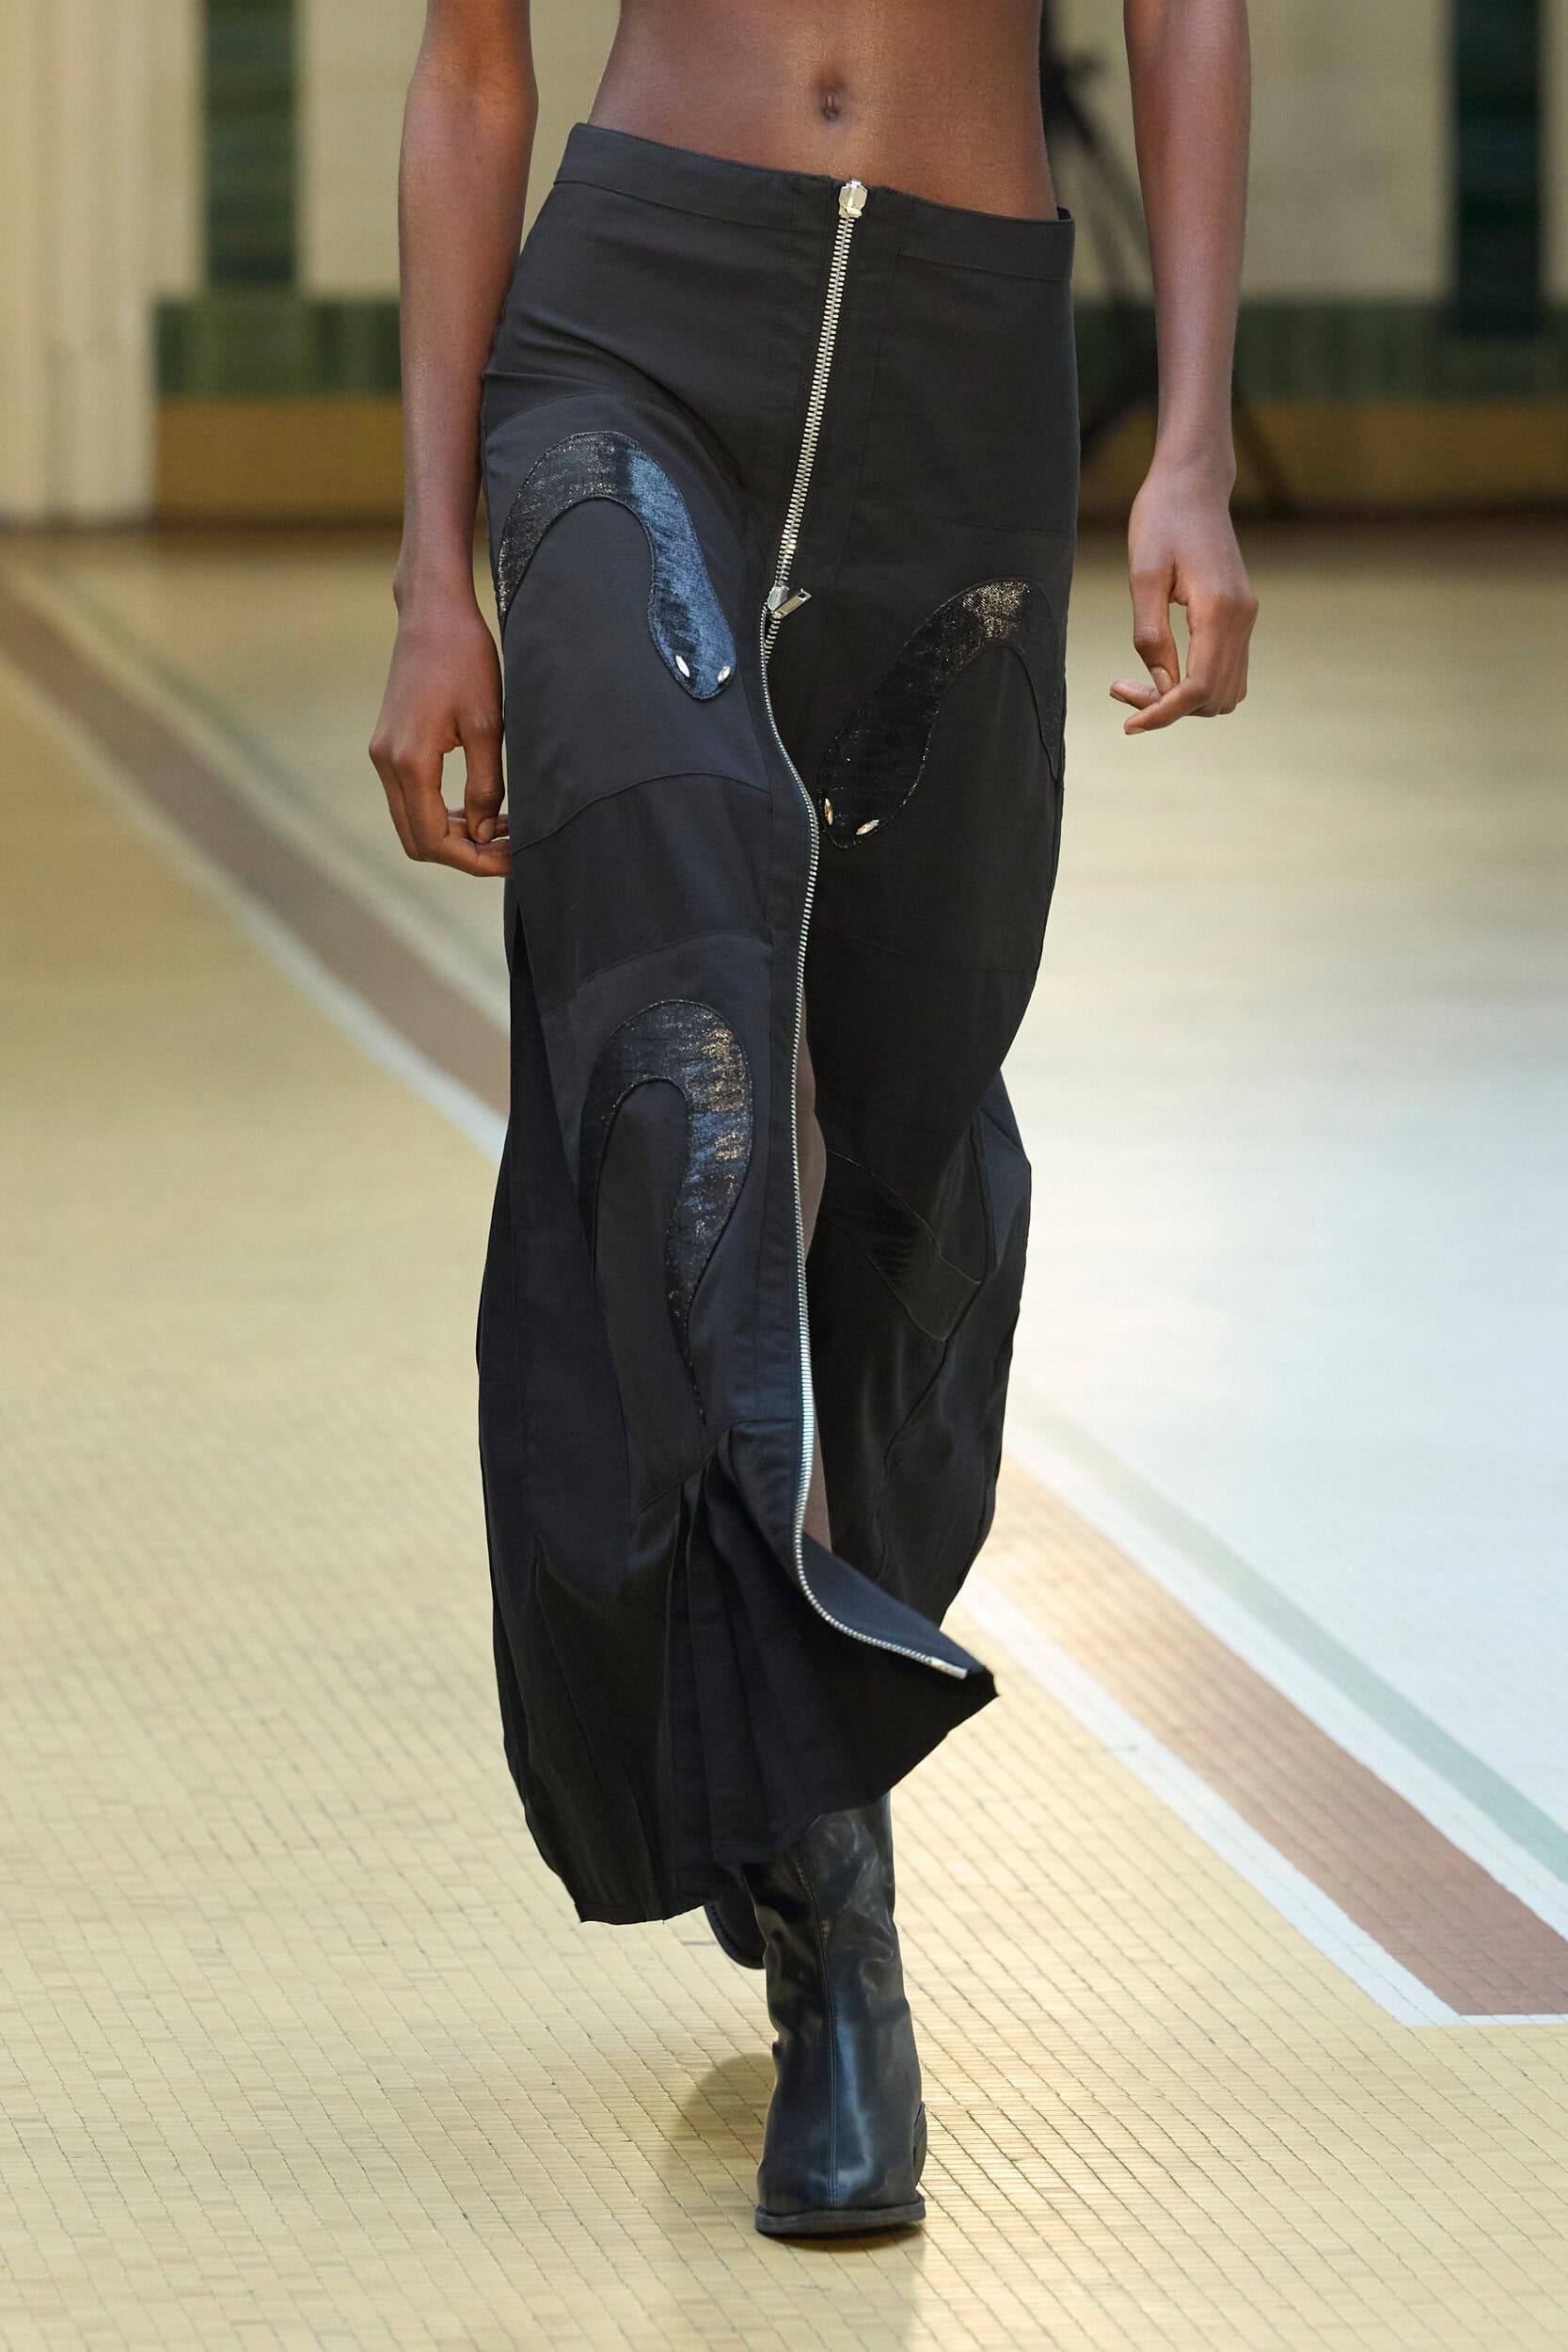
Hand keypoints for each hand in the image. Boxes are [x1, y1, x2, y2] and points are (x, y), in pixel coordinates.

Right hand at [369, 584, 509, 873]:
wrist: (432, 613)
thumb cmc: (465, 658)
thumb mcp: (489, 724)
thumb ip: (485, 785)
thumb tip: (485, 833)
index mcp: (410, 761)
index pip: (435, 841)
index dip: (476, 860)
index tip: (515, 858)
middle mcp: (386, 763)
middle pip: (418, 841)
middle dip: (465, 855)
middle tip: (512, 848)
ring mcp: (382, 754)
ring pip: (413, 823)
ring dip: (455, 836)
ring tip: (503, 829)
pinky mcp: (388, 746)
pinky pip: (411, 799)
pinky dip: (442, 814)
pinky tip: (480, 808)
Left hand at [1111, 463, 1256, 733]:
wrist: (1193, 483)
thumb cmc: (1161, 520)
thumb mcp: (1142, 576)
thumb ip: (1151, 635)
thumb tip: (1161, 687)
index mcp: (1218, 610)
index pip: (1197, 689)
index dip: (1162, 714)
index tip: (1128, 723)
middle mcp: (1241, 619)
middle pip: (1212, 699)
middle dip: (1169, 708)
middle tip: (1123, 688)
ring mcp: (1246, 619)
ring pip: (1225, 693)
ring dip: (1185, 702)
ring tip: (1140, 681)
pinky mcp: (1240, 617)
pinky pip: (1228, 673)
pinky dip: (1198, 687)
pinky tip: (1164, 670)